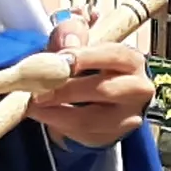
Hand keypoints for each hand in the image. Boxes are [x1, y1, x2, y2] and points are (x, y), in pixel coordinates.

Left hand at [26, 27, 150, 145]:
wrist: (97, 98)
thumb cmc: (87, 65)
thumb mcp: (77, 43)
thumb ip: (70, 34)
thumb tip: (68, 42)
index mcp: (131, 60)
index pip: (113, 55)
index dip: (84, 57)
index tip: (58, 60)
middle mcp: (137, 89)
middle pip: (104, 90)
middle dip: (66, 90)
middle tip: (37, 91)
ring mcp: (128, 116)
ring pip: (92, 119)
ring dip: (57, 112)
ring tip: (33, 105)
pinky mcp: (113, 135)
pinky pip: (82, 134)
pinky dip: (58, 124)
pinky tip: (42, 114)